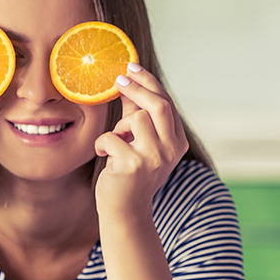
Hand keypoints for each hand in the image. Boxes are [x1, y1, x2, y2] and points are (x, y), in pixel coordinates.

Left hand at [94, 63, 188, 215]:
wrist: (125, 210)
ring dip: (118, 126)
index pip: (166, 104)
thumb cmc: (130, 173)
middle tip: (118, 79)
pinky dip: (102, 143)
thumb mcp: (140, 142)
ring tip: (115, 142)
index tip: (131, 68)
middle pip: (158, 106)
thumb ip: (138, 114)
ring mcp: (154, 158)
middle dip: (137, 88)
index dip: (148, 83)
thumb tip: (129, 81)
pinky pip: (111, 137)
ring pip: (135, 120)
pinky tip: (104, 155)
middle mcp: (171, 150)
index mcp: (178, 143)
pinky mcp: (132, 165)